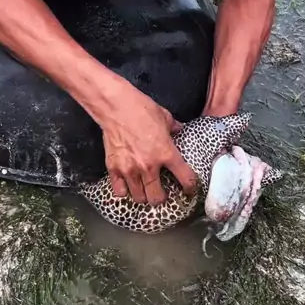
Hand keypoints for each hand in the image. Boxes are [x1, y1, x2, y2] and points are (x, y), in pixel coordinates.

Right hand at [101, 88, 196, 204]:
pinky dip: (124, 191)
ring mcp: (130, 169)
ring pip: (139, 198)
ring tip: (144, 191)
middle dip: (161, 198)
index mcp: (166, 153)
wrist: (116, 107)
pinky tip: (127, 185)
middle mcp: (149, 166)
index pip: (185, 178)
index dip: (190, 187)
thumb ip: (174, 128)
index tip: (189, 189)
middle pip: (157, 198)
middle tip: (161, 193)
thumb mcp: (165, 117)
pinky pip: (120, 191)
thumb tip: (180, 130)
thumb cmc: (141, 109)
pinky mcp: (114, 168)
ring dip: (143, 196)